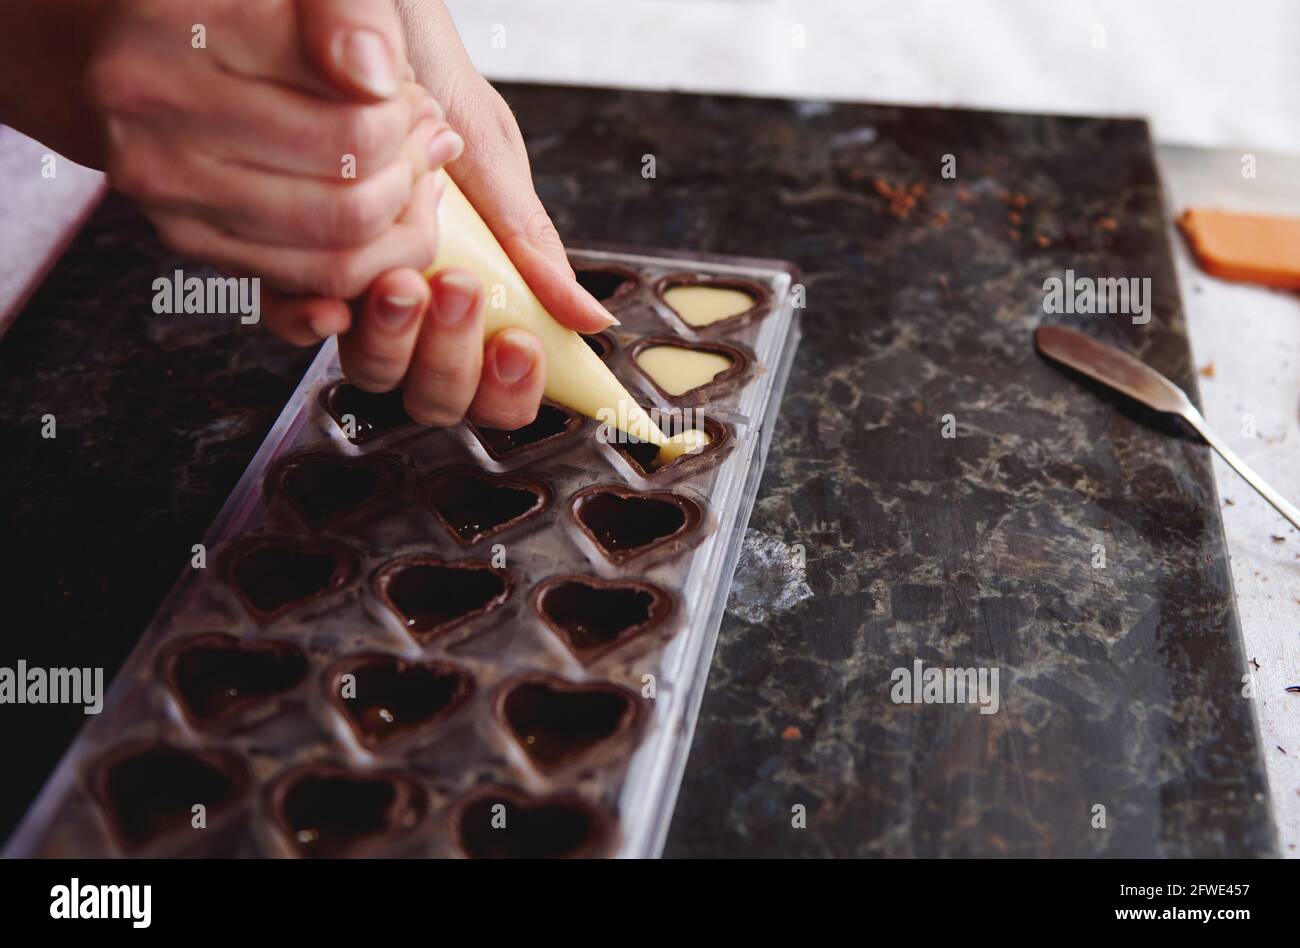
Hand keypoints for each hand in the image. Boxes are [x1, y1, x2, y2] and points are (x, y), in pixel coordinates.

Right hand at [87, 0, 459, 300]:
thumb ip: (345, 8)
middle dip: (409, 165)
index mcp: (182, 31)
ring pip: (340, 249)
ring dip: (401, 217)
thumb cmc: (231, 4)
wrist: (134, 42)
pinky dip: (371, 259)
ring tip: (409, 169)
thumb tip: (378, 79)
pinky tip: (385, 214)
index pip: (356, 117)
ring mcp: (168, 188)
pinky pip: (310, 281)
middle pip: (352, 188)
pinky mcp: (188, 238)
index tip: (408, 92)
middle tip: (419, 133)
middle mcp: (158, 116)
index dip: (405, 113)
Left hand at [265, 0, 615, 431]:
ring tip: (407, 276)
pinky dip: (314, 320)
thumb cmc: (429, 80)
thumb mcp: (494, 160)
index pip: (497, 387)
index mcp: (478, 289)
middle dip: (453, 359)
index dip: (511, 390)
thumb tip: (589, 320)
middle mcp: (419, 303)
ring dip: (394, 340)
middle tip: (462, 288)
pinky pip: (297, 325)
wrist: (366, 21)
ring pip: (373, 374)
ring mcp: (356, 290)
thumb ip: (532, 246)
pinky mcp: (289, 265)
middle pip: (436, 396)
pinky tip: (337, 292)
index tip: (521, 344)